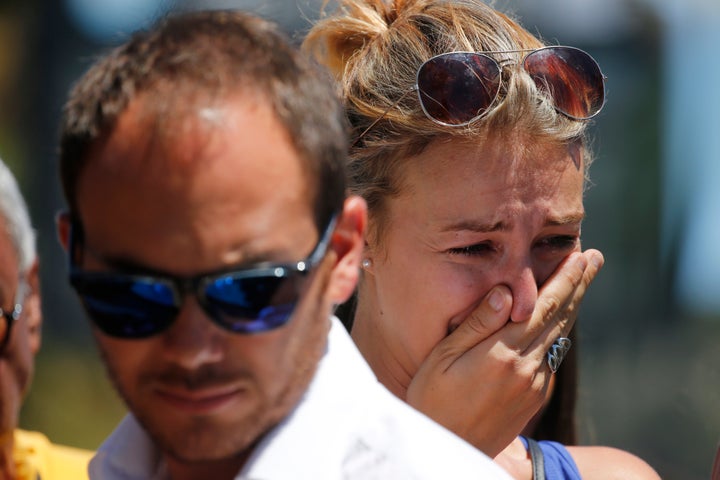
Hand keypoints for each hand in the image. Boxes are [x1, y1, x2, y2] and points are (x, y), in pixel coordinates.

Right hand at [406, 249, 603, 456]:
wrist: (449, 451)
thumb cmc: (434, 401)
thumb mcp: (443, 358)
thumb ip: (476, 325)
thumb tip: (507, 293)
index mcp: (504, 353)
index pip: (544, 307)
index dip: (565, 279)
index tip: (582, 255)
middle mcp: (527, 369)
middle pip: (561, 318)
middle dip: (579, 285)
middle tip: (596, 258)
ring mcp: (534, 386)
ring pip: (560, 337)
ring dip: (573, 306)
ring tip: (583, 281)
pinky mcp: (534, 399)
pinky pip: (552, 356)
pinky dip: (560, 331)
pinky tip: (559, 321)